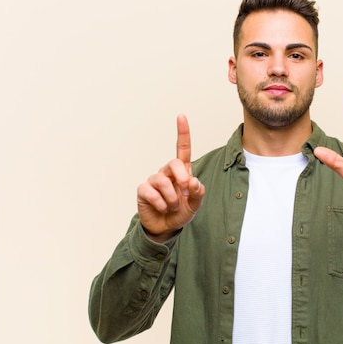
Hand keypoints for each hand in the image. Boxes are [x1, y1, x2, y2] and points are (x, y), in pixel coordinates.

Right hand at [136, 114, 205, 241]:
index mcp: (182, 171)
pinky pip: (151, 192)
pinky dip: (160, 203)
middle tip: (186, 192)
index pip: (183, 148)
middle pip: (174, 163)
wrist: (166, 227)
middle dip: (183, 178)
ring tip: (173, 206)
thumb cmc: (181, 211)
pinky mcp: (144, 190)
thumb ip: (198, 193)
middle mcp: (167, 172)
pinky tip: (162, 208)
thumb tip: (193, 182)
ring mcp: (154, 180)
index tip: (181, 116)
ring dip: (172, 198)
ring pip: (163, 181)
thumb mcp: (196, 204)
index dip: (182, 132)